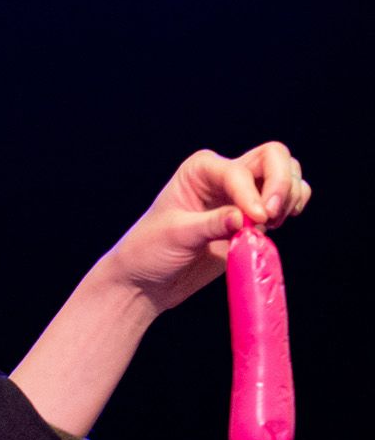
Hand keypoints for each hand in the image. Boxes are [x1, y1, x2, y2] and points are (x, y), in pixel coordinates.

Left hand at [101, 142, 310, 315]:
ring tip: (271, 224)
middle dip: (281, 184)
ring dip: (289, 197)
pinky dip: (292, 208)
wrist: (147, 281)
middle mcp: (225, 175)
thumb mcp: (176, 236)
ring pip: (287, 176)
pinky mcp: (253, 219)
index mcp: (201, 169)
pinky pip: (287, 201)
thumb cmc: (150, 252)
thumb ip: (211, 224)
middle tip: (271, 216)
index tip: (255, 220)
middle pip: (275, 157)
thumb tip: (244, 218)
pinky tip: (276, 226)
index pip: (240, 171)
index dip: (251, 194)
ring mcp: (242, 196)